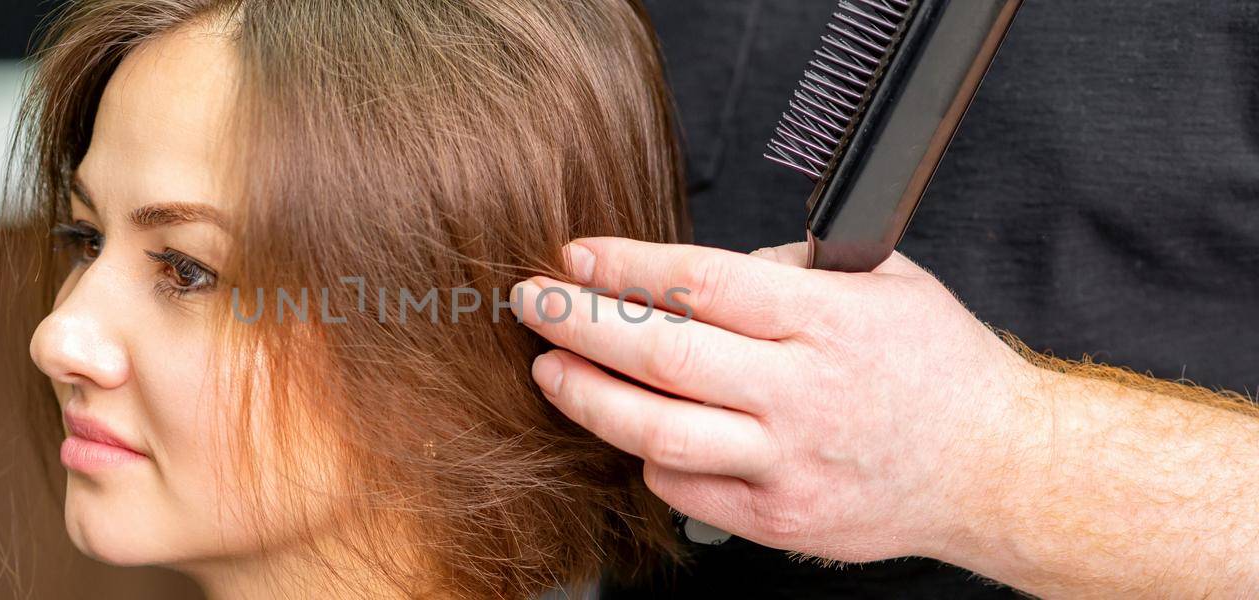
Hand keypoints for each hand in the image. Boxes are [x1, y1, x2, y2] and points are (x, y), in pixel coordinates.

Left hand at [512, 238, 1044, 562]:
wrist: (997, 469)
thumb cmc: (938, 369)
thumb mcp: (887, 284)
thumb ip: (793, 268)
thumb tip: (699, 272)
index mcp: (827, 321)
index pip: (701, 282)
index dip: (624, 266)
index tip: (574, 255)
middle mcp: (802, 393)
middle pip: (661, 356)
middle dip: (579, 324)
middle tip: (531, 303)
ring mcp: (787, 462)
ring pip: (658, 431)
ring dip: (588, 397)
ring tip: (549, 370)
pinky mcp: (779, 518)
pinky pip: (683, 486)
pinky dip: (646, 454)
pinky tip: (631, 427)